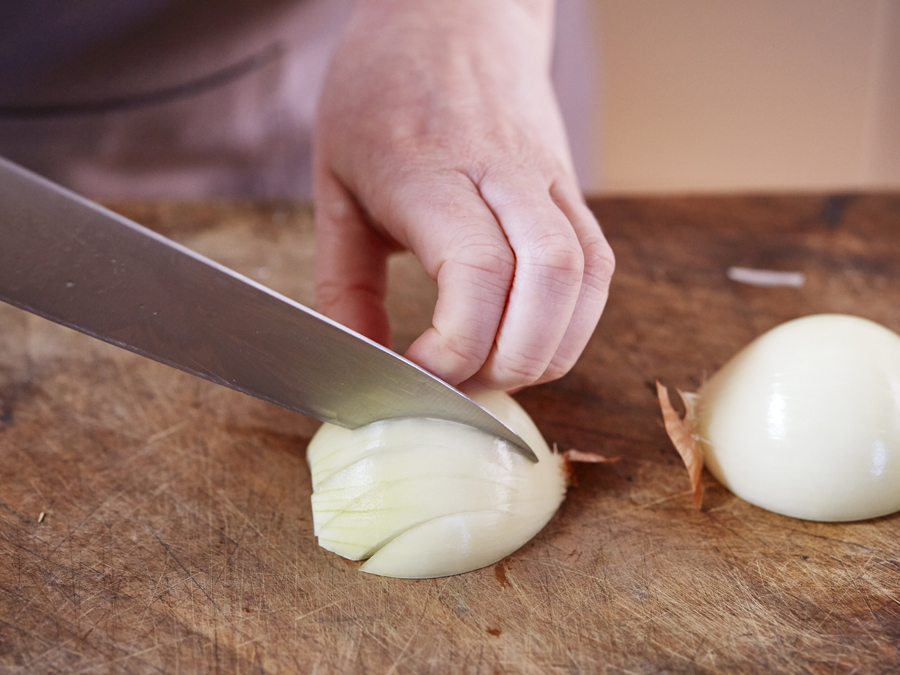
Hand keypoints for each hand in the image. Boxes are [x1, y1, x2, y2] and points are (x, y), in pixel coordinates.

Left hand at [313, 0, 613, 391]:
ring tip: (497, 370)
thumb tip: (364, 363)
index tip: (418, 372)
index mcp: (430, 168)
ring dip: (550, 348)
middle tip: (461, 384)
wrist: (452, 13)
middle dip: (510, 361)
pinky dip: (574, 320)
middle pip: (547, 281)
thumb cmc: (381, 92)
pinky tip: (533, 339)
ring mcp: (549, 177)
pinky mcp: (572, 188)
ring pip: (585, 277)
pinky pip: (598, 265)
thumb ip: (343, 284)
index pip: (477, 270)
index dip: (457, 346)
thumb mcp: (334, 186)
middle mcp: (503, 171)